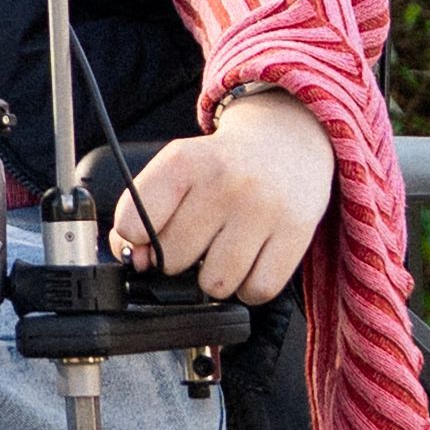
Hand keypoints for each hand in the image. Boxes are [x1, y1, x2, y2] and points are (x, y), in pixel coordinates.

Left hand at [122, 91, 336, 301]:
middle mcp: (224, 182)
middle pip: (174, 259)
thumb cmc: (223, 165)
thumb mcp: (177, 169)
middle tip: (196, 239)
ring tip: (223, 252)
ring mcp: (263, 208)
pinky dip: (249, 288)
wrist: (286, 139)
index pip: (133, 222)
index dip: (134, 240)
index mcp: (185, 161)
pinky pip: (258, 290)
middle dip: (178, 258)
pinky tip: (250, 264)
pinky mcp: (296, 232)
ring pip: (216, 283)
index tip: (147, 237)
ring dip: (214, 278)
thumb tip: (135, 261)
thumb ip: (143, 211)